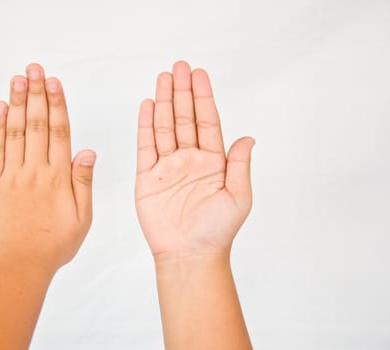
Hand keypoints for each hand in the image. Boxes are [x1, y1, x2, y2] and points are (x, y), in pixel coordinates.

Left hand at [0, 63, 95, 271]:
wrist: (18, 265)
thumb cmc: (54, 245)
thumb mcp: (82, 217)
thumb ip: (83, 182)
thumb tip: (87, 151)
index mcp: (58, 177)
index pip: (59, 132)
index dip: (57, 104)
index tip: (55, 82)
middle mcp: (34, 170)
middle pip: (36, 124)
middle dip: (36, 93)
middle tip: (35, 68)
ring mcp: (11, 175)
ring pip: (15, 131)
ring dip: (16, 102)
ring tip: (19, 78)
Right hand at [135, 61, 254, 259]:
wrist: (189, 254)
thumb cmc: (217, 231)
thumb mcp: (239, 197)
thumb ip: (240, 165)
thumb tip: (248, 137)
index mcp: (213, 162)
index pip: (208, 122)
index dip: (203, 98)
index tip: (199, 74)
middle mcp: (190, 159)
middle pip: (185, 119)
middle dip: (182, 92)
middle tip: (179, 67)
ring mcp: (168, 167)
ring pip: (165, 127)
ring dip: (164, 103)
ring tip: (163, 79)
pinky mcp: (148, 177)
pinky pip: (146, 146)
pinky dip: (146, 126)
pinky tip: (148, 107)